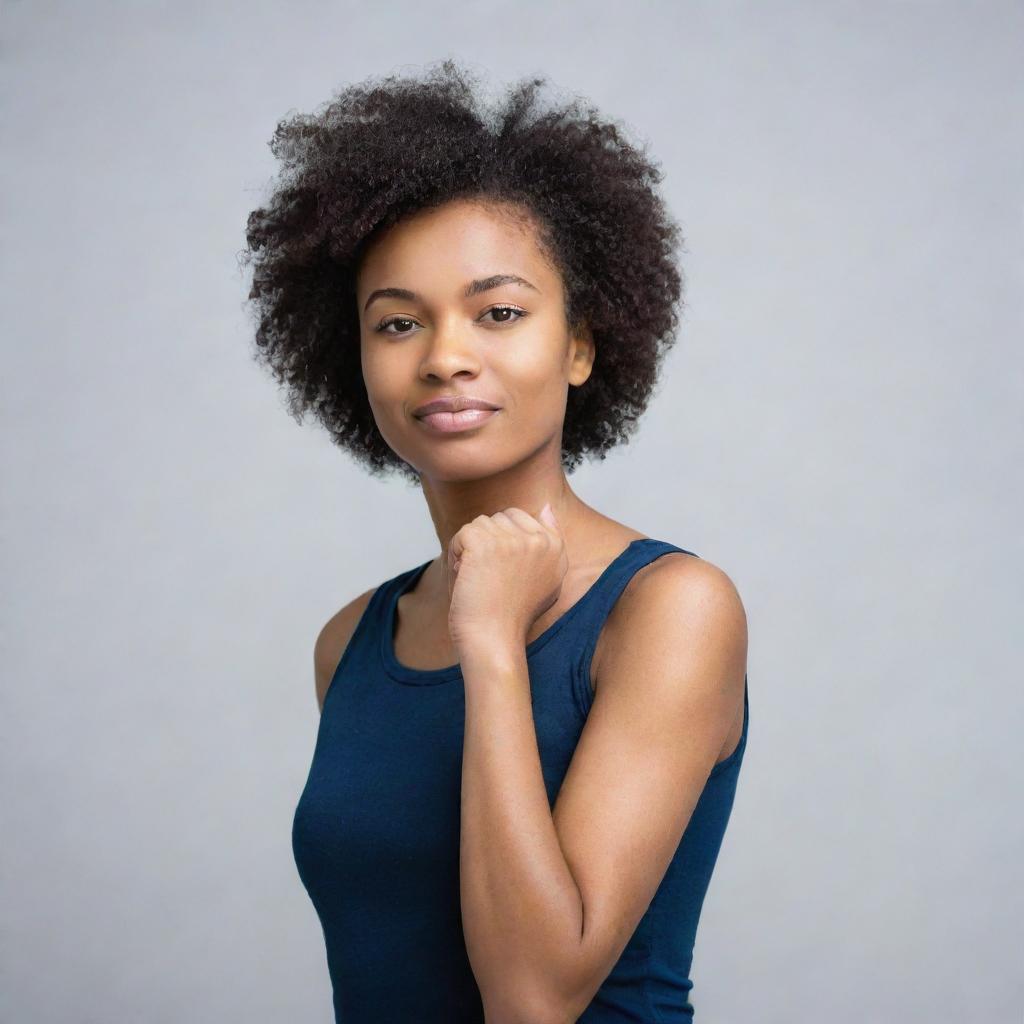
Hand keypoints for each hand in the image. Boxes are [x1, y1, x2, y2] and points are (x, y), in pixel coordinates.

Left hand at [445, 502, 568, 653]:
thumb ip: (550, 541)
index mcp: (555, 547)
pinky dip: (456, 556)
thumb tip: (547, 507)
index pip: (519, 518)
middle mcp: (538, 540)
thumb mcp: (547, 580)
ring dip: (470, 551)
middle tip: (492, 579)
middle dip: (487, 544)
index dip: (503, 543)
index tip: (506, 575)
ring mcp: (511, 539)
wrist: (495, 640)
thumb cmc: (513, 615)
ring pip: (478, 526)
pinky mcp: (483, 543)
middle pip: (498, 519)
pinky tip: (466, 579)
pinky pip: (461, 535)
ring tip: (479, 580)